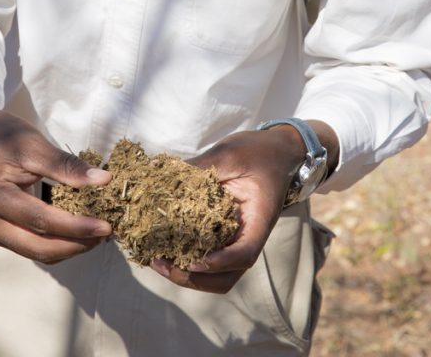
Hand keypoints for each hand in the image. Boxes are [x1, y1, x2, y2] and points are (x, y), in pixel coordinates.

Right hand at [0, 92, 111, 263]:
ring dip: (68, 247)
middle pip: (37, 246)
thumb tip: (104, 181)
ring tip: (96, 235)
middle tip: (106, 233)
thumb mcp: (34, 144)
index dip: (75, 227)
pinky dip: (55, 243)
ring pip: (35, 252)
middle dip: (75, 244)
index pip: (40, 220)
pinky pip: (30, 246)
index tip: (105, 225)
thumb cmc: (5, 136)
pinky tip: (77, 233)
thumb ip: (66, 166)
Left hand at [150, 121, 337, 294]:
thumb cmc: (257, 152)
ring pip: (215, 274)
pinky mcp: (223, 233)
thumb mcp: (230, 154)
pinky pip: (207, 254)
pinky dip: (185, 257)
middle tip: (160, 263)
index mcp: (258, 221)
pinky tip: (161, 246)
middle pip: (226, 276)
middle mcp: (248, 237)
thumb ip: (199, 166)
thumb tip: (155, 171)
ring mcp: (235, 239)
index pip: (244, 254)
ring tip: (155, 260)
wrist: (275, 152)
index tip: (193, 260)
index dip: (219, 263)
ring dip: (186, 274)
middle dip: (193, 277)